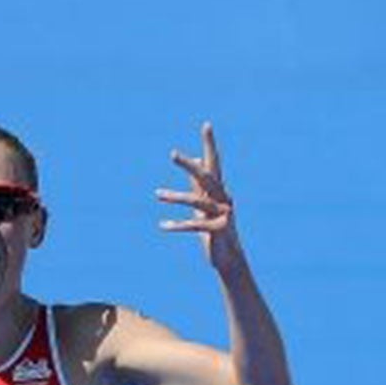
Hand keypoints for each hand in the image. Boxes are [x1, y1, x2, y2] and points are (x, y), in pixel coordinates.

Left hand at [157, 122, 239, 266]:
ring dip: (176, 197)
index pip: (214, 163)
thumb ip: (198, 184)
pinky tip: (162, 225)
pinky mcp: (219, 230)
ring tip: (157, 193)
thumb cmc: (215, 230)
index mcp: (218, 191)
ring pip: (197, 202)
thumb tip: (196, 161)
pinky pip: (195, 225)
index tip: (207, 125)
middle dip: (189, 165)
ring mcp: (223, 214)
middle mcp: (223, 199)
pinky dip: (178, 225)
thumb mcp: (204, 204)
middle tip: (173, 153)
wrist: (228, 259)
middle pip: (206, 178)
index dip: (210, 144)